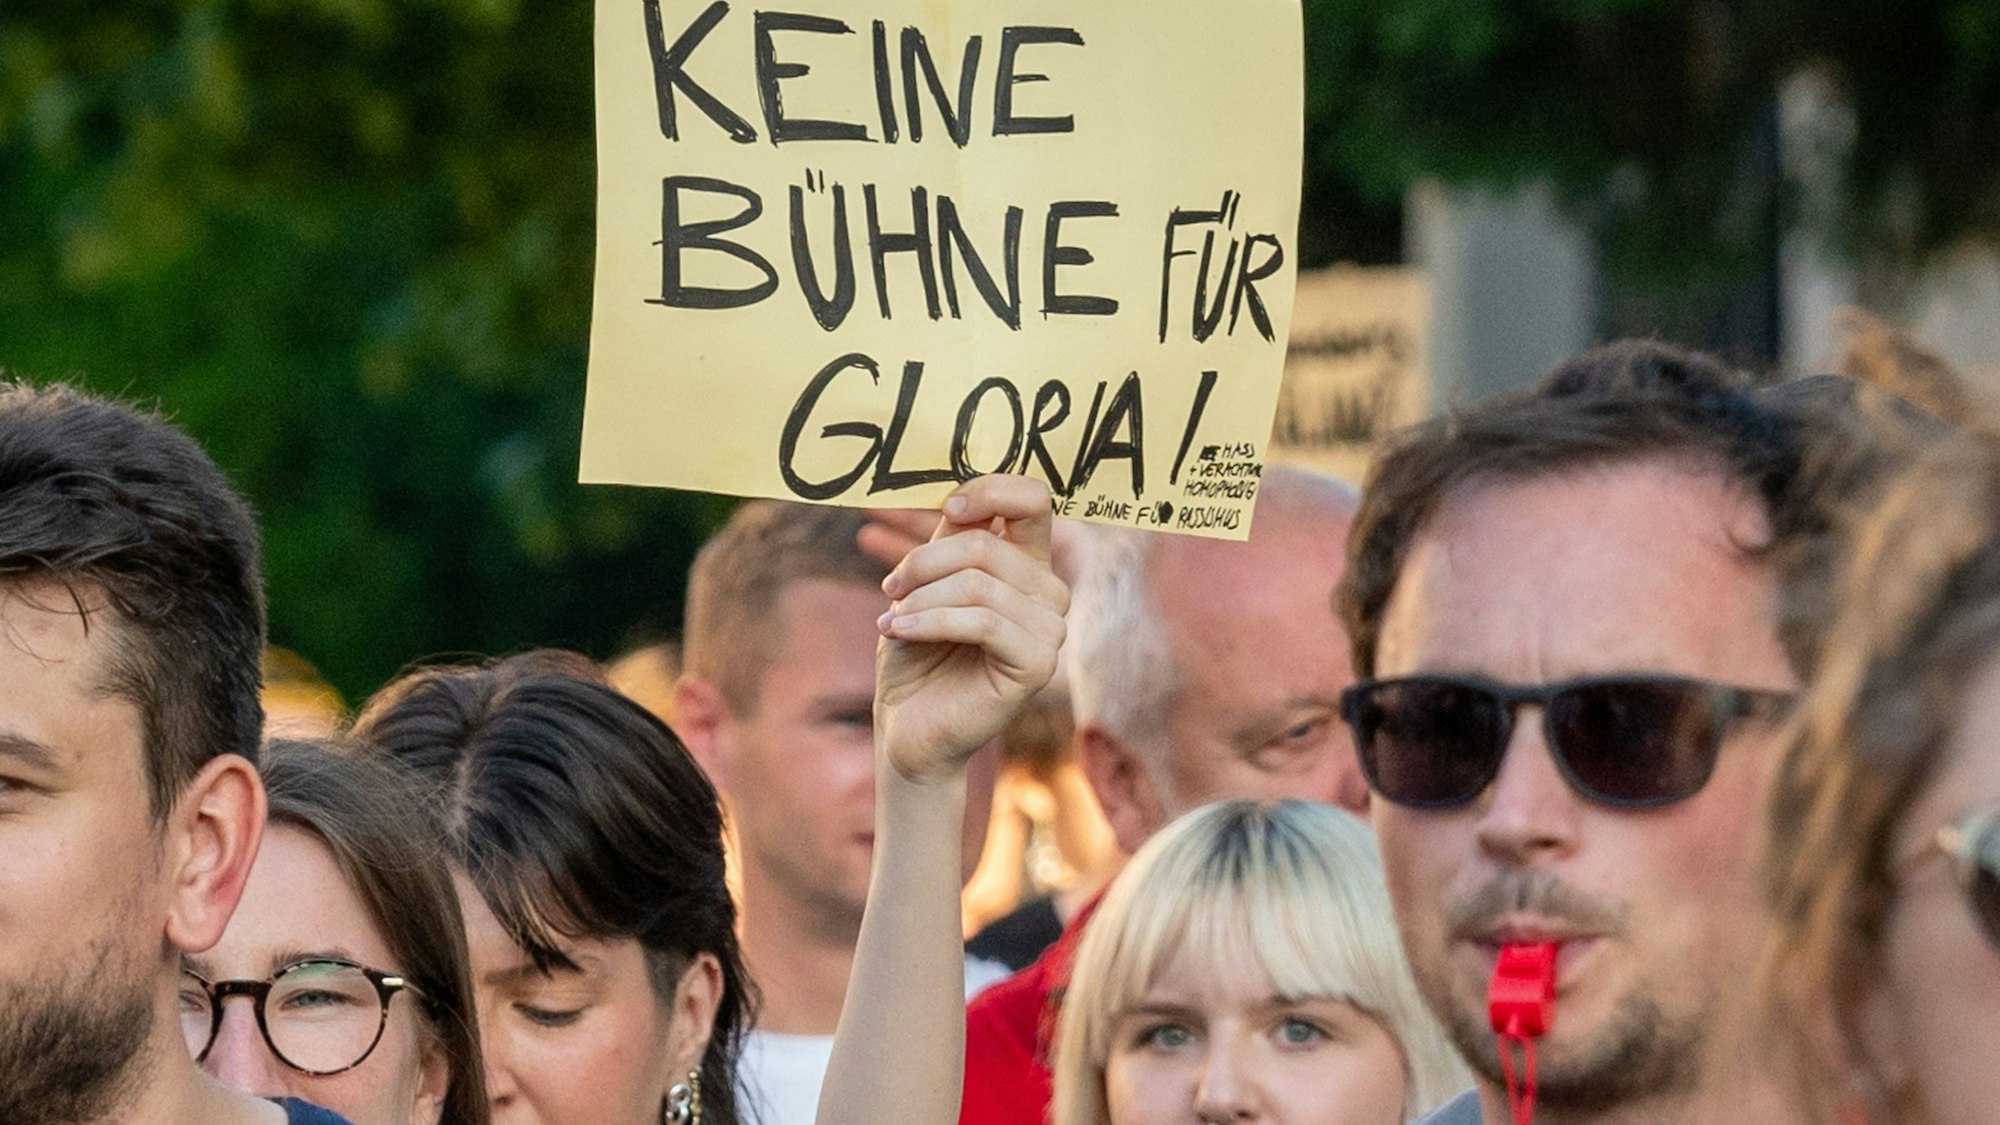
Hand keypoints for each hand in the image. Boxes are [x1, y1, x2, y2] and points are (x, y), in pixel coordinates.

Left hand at [874, 476, 1069, 784]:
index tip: (950, 510)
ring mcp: (1050, 631)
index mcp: (1027, 564)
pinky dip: (931, 622)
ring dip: (922, 600)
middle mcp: (1049, 593)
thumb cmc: (916, 652)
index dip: (991, 490)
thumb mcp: (927, 583)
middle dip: (924, 563)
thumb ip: (951, 540)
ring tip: (892, 619)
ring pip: (980, 584)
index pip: (1034, 501)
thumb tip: (958, 497)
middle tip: (890, 587)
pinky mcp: (1038, 665)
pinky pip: (984, 622)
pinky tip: (899, 632)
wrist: (907, 724)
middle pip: (987, 545)